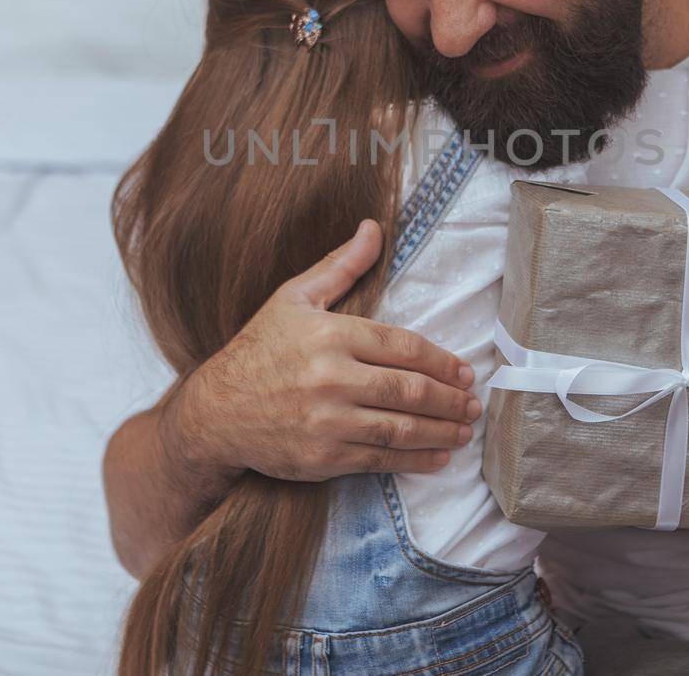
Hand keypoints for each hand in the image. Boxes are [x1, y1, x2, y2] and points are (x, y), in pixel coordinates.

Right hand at [170, 219, 481, 482]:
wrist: (214, 413)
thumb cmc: (259, 349)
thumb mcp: (294, 298)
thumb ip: (340, 267)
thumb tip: (374, 228)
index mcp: (329, 334)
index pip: (402, 346)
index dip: (441, 360)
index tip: (464, 370)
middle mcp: (330, 378)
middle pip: (408, 389)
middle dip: (449, 399)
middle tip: (473, 403)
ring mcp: (326, 421)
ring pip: (400, 427)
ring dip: (441, 430)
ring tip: (465, 430)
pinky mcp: (322, 458)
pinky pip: (379, 459)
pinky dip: (415, 460)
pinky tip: (438, 456)